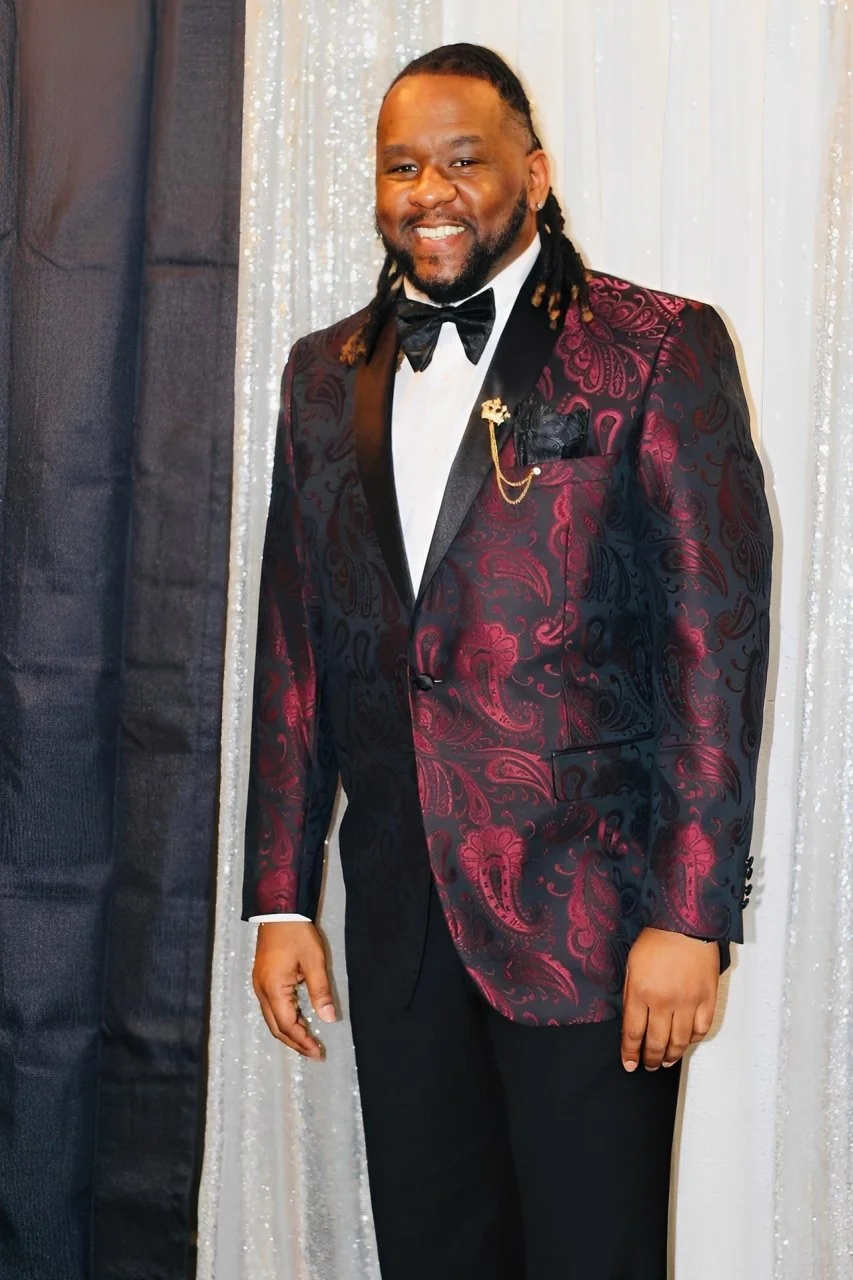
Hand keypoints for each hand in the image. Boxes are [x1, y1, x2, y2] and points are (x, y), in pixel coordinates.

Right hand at [252, 921, 336, 1058]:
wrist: (279, 910)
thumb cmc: (297, 933)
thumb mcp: (314, 960)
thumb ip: (320, 991)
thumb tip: (328, 1019)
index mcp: (273, 989)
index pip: (288, 1025)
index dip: (303, 1041)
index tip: (319, 1052)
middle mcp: (262, 991)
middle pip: (276, 1028)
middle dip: (295, 1042)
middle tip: (315, 1053)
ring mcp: (259, 985)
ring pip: (272, 1019)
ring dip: (289, 1032)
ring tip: (308, 1041)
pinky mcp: (263, 980)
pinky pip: (271, 1008)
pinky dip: (285, 1019)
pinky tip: (299, 1020)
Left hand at [621, 927, 719, 1072]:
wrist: (686, 924)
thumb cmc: (656, 940)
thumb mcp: (631, 964)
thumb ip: (630, 994)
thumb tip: (631, 1021)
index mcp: (641, 992)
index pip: (633, 1033)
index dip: (630, 1053)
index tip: (629, 1064)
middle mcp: (664, 1001)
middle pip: (656, 1042)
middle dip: (650, 1059)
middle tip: (648, 1066)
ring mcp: (688, 1002)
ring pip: (679, 1041)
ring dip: (671, 1055)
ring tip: (666, 1061)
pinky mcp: (707, 999)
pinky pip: (701, 1029)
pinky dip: (693, 1040)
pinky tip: (686, 1043)